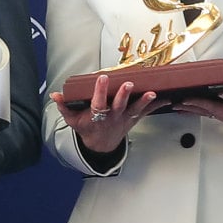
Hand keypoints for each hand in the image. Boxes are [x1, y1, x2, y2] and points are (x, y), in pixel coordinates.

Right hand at [51, 72, 165, 153]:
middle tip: (128, 84)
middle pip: (119, 105)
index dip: (100, 91)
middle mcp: (113, 116)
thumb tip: (55, 95)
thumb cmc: (88, 128)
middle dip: (124, 94)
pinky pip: (146, 112)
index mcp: (97, 116)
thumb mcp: (73, 120)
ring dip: (144, 101)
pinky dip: (156, 105)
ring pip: (135, 109)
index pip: (98, 102)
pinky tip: (167, 98)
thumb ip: (65, 107)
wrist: (101, 145)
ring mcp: (125, 118)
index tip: (102, 78)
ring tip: (152, 93)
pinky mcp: (133, 118)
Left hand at [173, 72, 222, 147]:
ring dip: (190, 108)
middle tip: (183, 99)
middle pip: (213, 108)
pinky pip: (206, 113)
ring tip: (176, 105)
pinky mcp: (222, 119)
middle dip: (197, 103)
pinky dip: (194, 110)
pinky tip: (184, 109)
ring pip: (206, 112)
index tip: (221, 90)